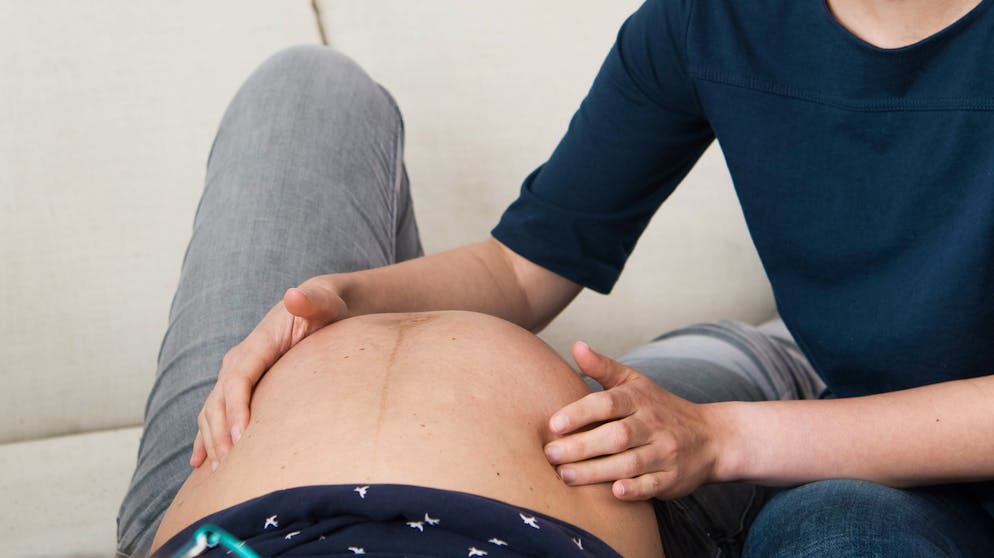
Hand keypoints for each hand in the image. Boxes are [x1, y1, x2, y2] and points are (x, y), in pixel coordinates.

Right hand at [190, 279, 347, 469]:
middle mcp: (239, 359)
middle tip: (230, 467)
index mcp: (256, 344)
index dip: (236, 408)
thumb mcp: (324, 302)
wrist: (318, 305)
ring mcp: (236, 372)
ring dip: (212, 440)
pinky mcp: (240, 385)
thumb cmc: (325, 307)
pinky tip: (200, 462)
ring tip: (220, 471)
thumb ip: (310, 301)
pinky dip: (206, 436)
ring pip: (212, 410)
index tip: (242, 438)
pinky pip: (217, 412)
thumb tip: (293, 295)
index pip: (237, 379)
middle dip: (220, 434)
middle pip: (219, 400)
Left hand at [544, 342, 723, 499]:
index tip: (553, 424)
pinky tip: (614, 492)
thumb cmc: (660, 408)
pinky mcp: (672, 477)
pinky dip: (635, 489)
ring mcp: (664, 452)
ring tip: (565, 476)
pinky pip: (653, 484)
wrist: (710, 437)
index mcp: (639, 399)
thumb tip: (576, 346)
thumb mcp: (634, 382)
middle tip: (550, 454)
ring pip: (629, 462)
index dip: (580, 413)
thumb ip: (602, 367)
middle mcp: (652, 424)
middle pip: (616, 436)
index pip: (607, 403)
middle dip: (581, 446)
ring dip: (596, 471)